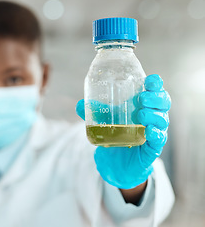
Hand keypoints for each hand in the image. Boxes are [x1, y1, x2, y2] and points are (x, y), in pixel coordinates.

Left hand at [76, 74, 170, 188]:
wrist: (116, 163)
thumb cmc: (115, 134)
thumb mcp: (104, 121)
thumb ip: (93, 112)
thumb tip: (79, 104)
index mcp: (143, 106)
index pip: (155, 91)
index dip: (156, 84)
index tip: (150, 80)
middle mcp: (152, 117)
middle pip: (163, 103)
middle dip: (155, 98)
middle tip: (142, 98)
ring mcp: (154, 132)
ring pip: (162, 120)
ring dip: (153, 115)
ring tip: (140, 115)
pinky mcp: (152, 148)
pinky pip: (159, 140)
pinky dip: (157, 134)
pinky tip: (150, 131)